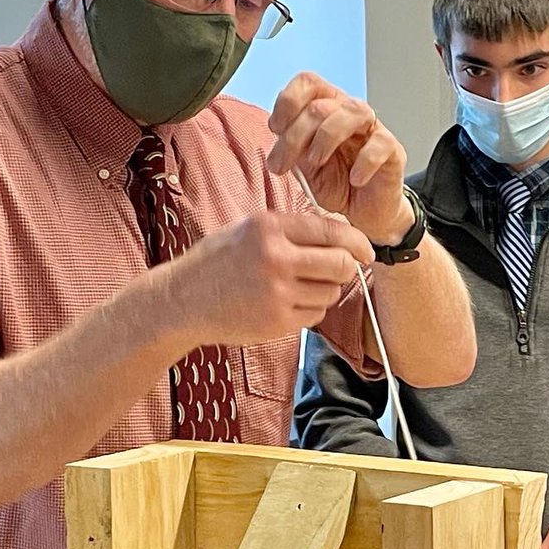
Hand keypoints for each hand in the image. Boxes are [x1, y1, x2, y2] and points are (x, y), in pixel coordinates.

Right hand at [171, 211, 372, 346]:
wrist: (182, 300)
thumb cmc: (218, 261)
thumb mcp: (250, 230)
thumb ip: (294, 228)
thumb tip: (341, 227)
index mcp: (269, 228)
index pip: (333, 231)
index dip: (358, 242)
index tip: (366, 251)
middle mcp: (276, 259)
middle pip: (341, 265)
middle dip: (346, 268)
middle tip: (337, 271)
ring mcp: (277, 293)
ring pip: (331, 293)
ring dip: (324, 291)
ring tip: (297, 287)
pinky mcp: (278, 321)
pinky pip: (316, 315)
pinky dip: (310, 310)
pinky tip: (286, 303)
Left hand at [266, 72, 412, 245]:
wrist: (365, 214)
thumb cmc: (337, 185)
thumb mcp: (304, 166)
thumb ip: (292, 146)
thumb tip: (278, 133)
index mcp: (326, 108)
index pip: (308, 83)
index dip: (288, 101)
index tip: (275, 129)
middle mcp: (349, 112)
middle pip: (320, 105)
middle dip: (295, 136)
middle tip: (281, 165)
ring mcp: (373, 129)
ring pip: (351, 113)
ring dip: (326, 138)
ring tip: (317, 162)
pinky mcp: (393, 150)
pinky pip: (380, 144)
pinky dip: (364, 162)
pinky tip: (355, 179)